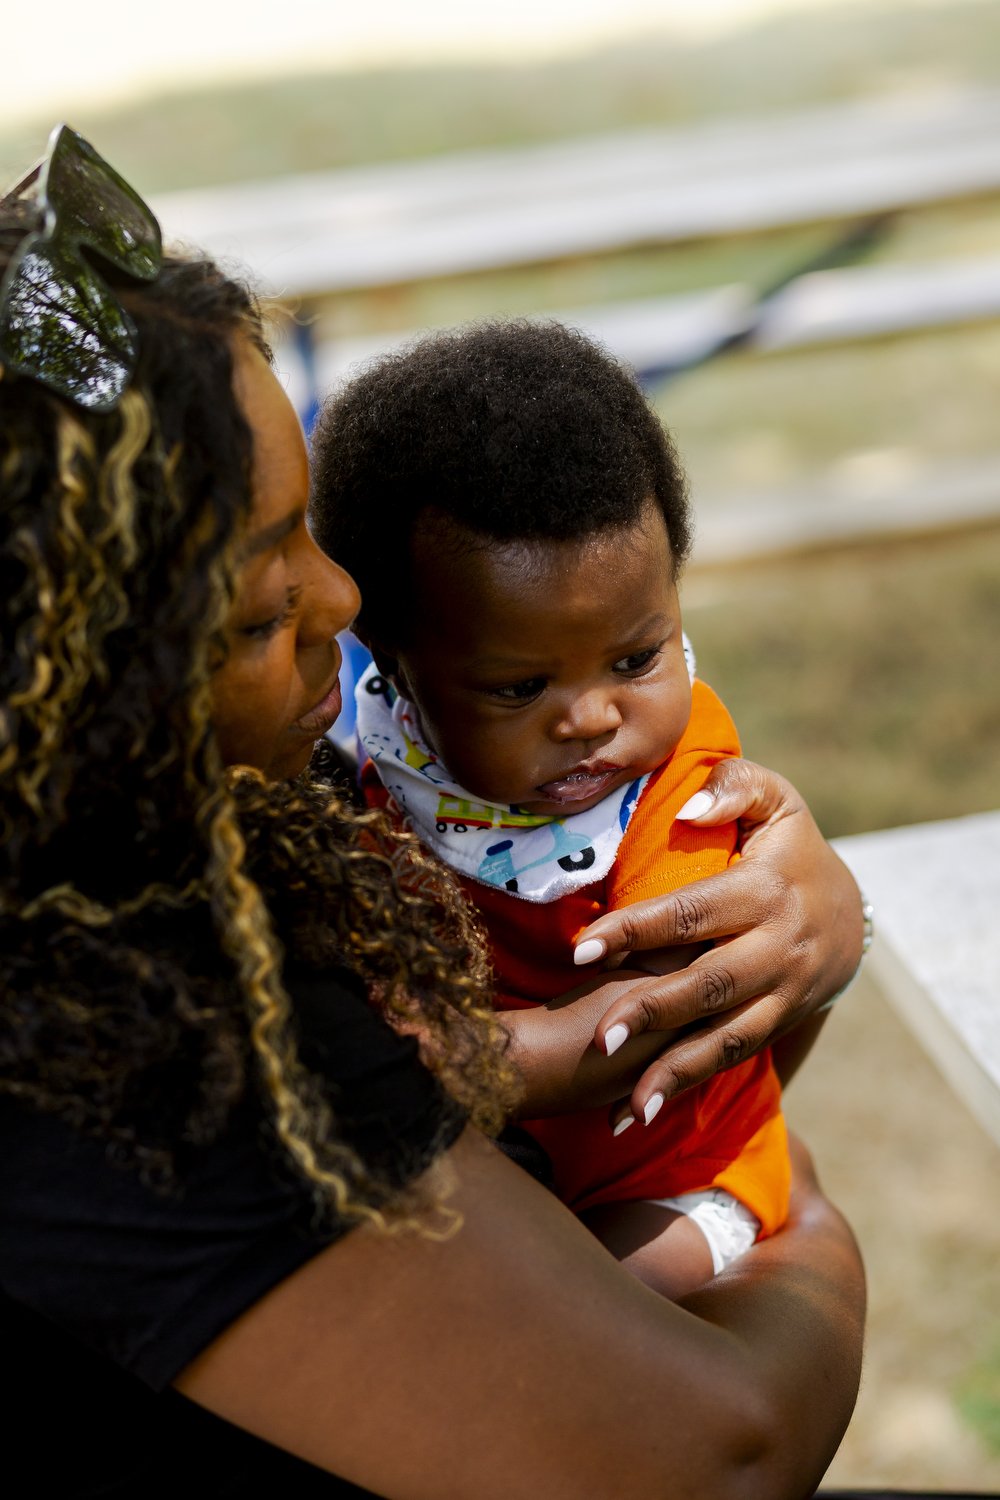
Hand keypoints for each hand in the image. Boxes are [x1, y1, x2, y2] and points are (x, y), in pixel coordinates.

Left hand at [573, 759, 864, 1123]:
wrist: (854, 911)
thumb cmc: (790, 845)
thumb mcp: (776, 799)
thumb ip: (732, 788)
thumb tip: (691, 811)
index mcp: (764, 890)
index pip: (691, 912)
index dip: (636, 930)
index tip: (581, 948)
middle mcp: (777, 948)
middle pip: (709, 985)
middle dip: (654, 1013)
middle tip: (599, 1038)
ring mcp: (781, 994)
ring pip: (725, 1039)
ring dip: (673, 1074)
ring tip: (623, 1105)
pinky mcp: (777, 1024)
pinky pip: (730, 1059)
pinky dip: (685, 1089)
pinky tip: (637, 1114)